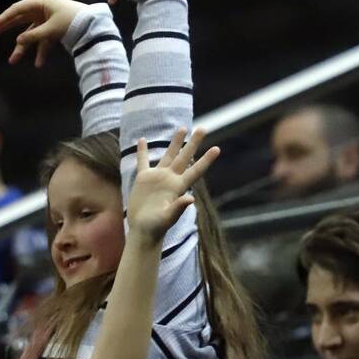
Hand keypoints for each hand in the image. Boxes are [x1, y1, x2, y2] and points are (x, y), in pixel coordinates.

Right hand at [0, 0, 83, 66]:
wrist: (93, 24)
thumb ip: (34, 36)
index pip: (17, 10)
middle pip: (19, 20)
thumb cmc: (73, 20)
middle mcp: (41, 10)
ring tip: (12, 61)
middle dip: (6, 29)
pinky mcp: (53, 31)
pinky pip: (43, 42)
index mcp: (40, 3)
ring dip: (23, 48)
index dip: (4, 18)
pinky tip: (38, 64)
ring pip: (30, 34)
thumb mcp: (52, 29)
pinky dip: (41, 52)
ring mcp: (46, 21)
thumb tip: (18, 42)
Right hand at [127, 128, 219, 245]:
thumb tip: (190, 200)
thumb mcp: (167, 218)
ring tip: (183, 128)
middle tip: (203, 128)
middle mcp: (170, 179)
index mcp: (178, 187)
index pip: (195, 170)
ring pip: (168, 155)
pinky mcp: (144, 179)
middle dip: (193, 143)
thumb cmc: (157, 227)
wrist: (143, 230)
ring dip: (175, 142)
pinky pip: (143, 161)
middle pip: (184, 157)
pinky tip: (142, 139)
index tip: (217, 148)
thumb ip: (178, 208)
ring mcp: (158, 177)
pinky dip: (142, 151)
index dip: (206, 160)